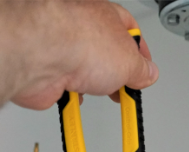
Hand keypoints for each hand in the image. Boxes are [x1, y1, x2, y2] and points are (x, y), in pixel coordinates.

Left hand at [11, 1, 157, 109]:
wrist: (40, 52)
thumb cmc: (79, 40)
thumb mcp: (129, 60)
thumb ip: (141, 69)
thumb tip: (148, 74)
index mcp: (104, 15)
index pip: (128, 31)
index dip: (139, 53)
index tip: (144, 71)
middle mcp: (81, 29)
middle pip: (104, 54)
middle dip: (115, 74)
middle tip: (124, 89)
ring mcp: (63, 51)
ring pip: (82, 71)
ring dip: (92, 85)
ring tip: (99, 91)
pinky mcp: (48, 73)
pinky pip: (63, 88)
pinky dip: (71, 97)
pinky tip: (77, 98)